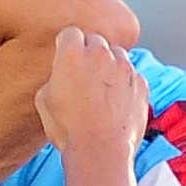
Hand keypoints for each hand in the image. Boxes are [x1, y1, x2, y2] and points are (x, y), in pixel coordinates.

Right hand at [34, 28, 148, 163]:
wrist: (101, 151)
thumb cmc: (69, 129)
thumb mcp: (43, 101)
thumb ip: (54, 77)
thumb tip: (61, 76)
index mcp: (72, 53)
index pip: (69, 33)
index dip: (67, 48)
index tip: (66, 60)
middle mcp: (101, 53)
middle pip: (95, 41)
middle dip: (90, 55)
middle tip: (83, 78)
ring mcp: (125, 67)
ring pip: (117, 56)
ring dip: (110, 67)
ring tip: (101, 93)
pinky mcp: (141, 83)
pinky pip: (132, 76)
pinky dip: (126, 84)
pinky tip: (116, 104)